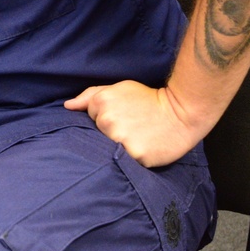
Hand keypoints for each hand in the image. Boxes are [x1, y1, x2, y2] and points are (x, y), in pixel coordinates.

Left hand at [64, 80, 205, 166]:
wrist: (182, 113)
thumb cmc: (149, 100)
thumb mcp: (120, 89)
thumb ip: (91, 96)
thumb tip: (67, 106)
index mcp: (101, 102)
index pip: (89, 116)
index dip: (105, 116)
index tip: (122, 114)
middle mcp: (106, 120)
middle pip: (97, 134)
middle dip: (110, 132)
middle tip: (131, 126)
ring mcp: (119, 139)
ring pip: (108, 149)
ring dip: (119, 146)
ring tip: (137, 137)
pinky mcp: (133, 155)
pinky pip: (123, 161)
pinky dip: (130, 157)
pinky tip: (142, 147)